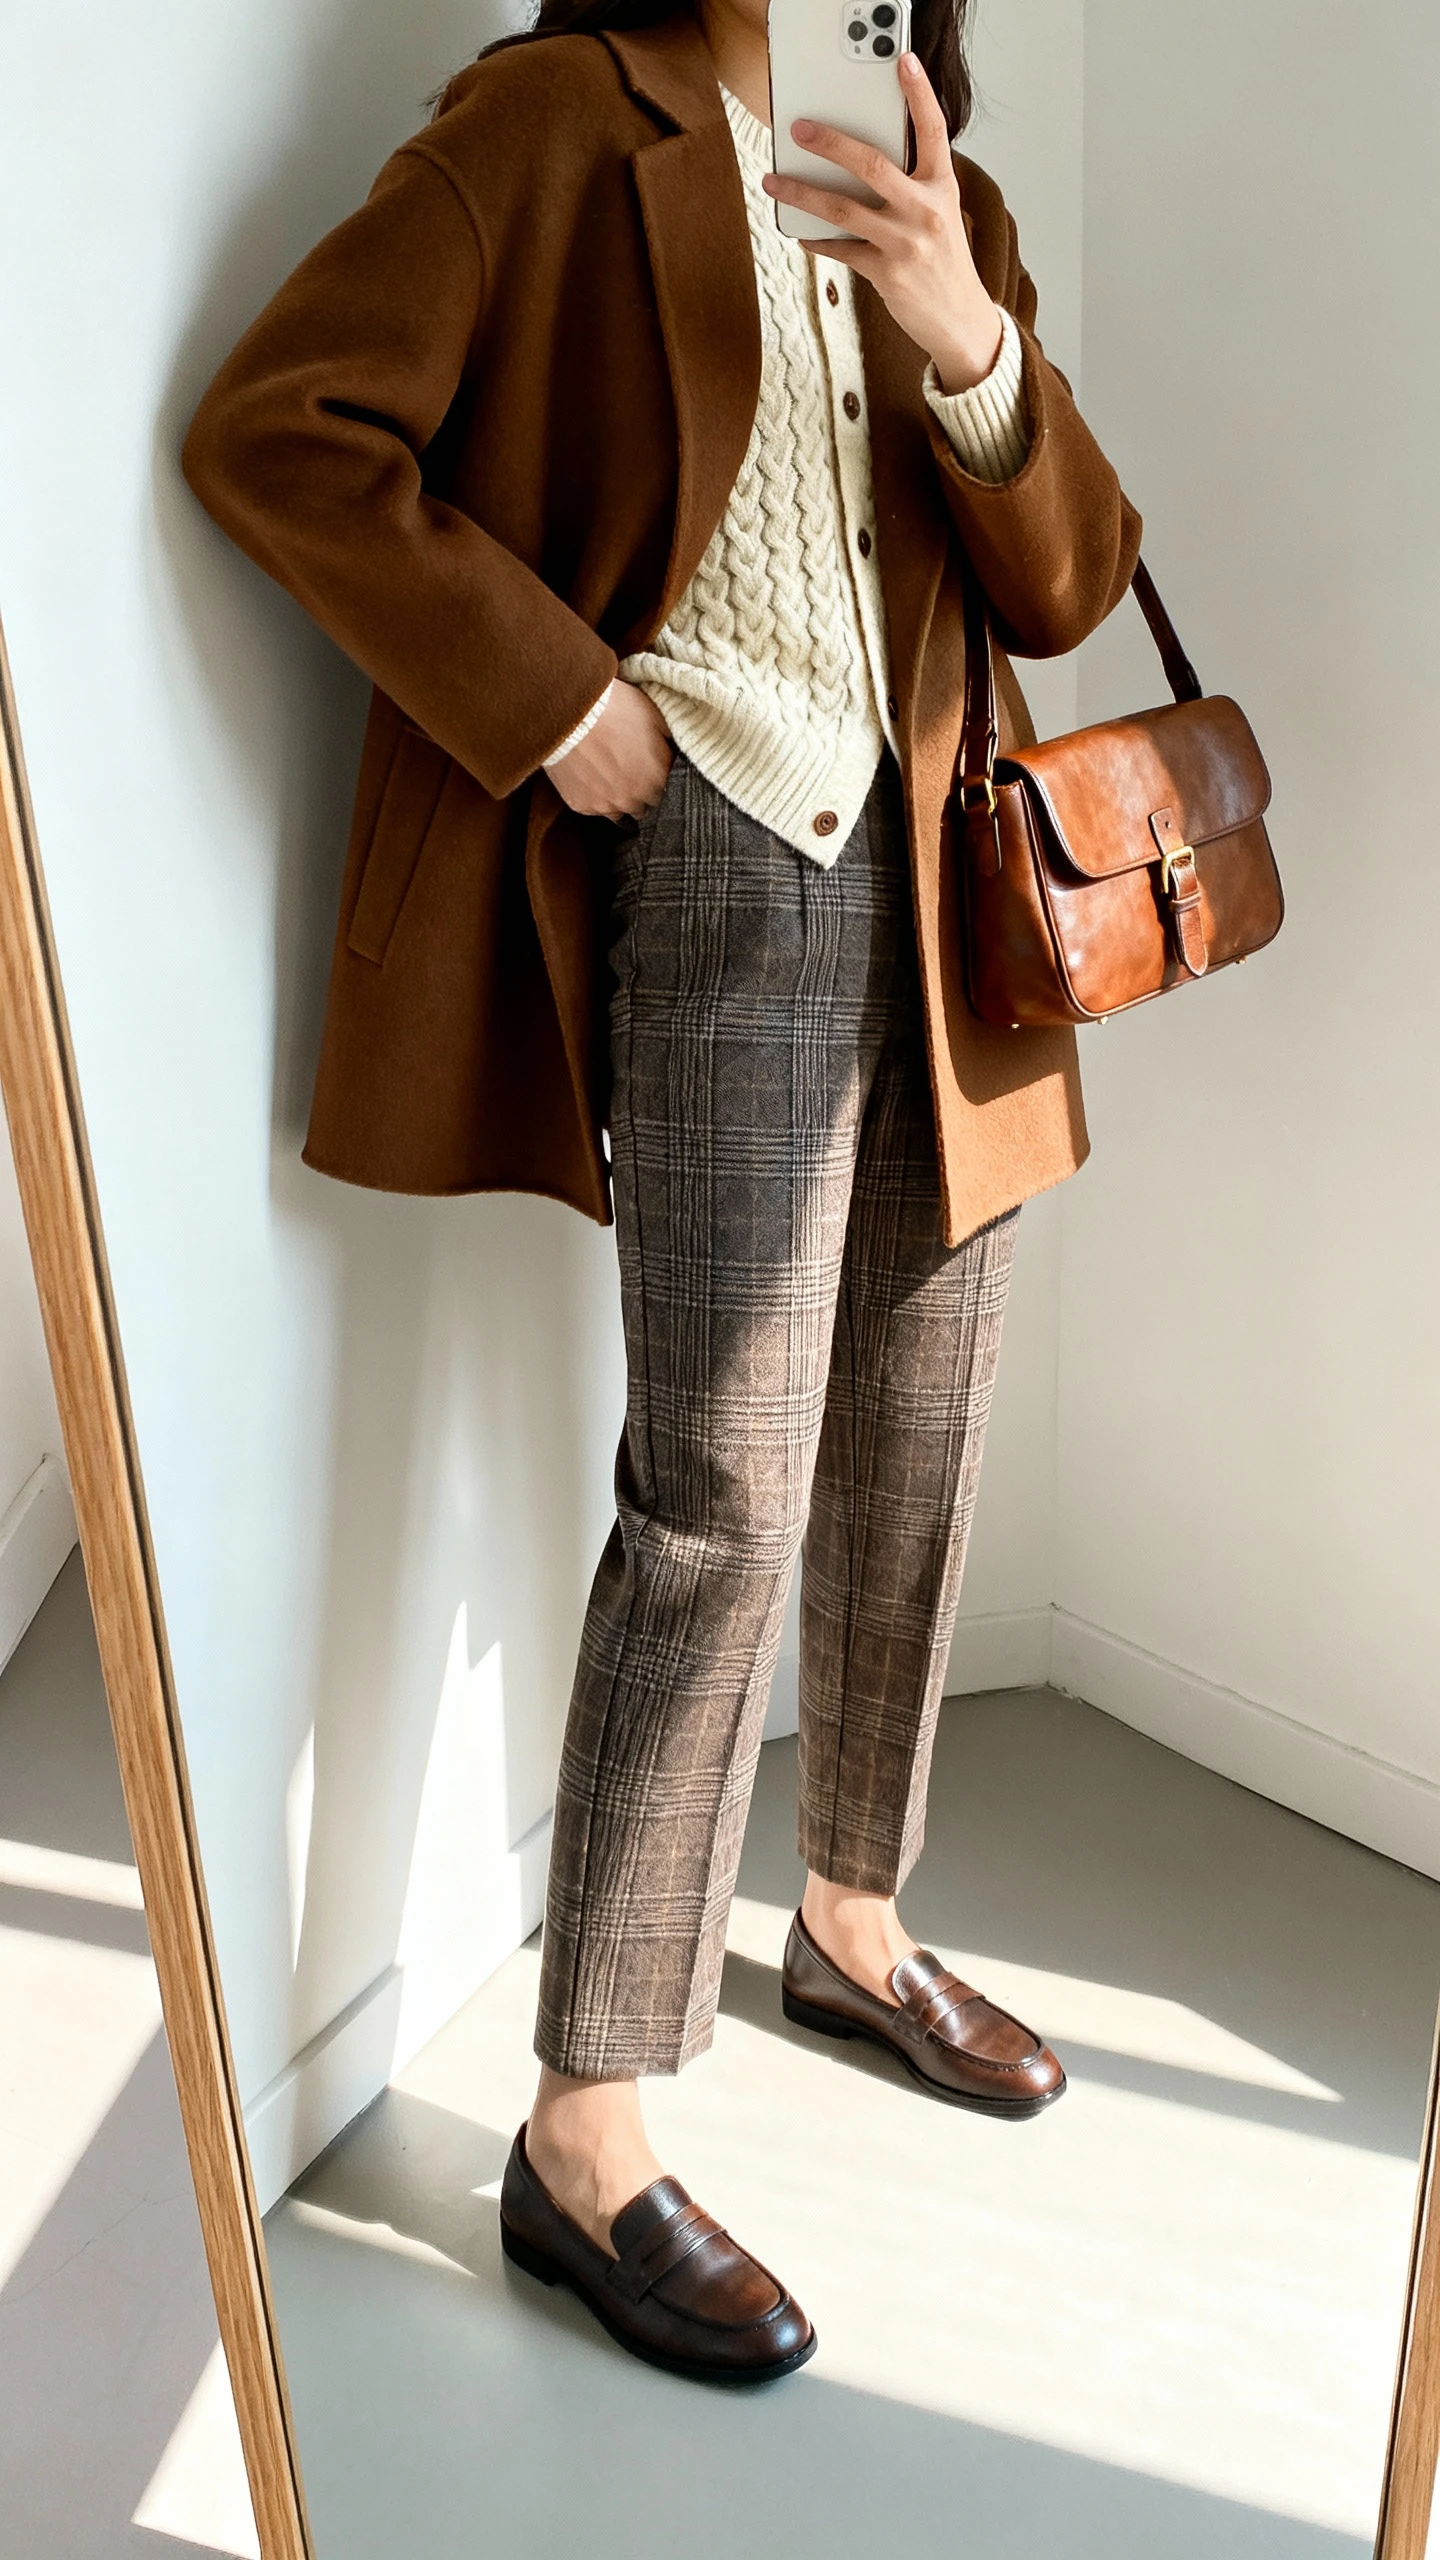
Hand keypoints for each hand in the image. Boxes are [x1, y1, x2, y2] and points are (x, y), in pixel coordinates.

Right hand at [547, 680, 673, 820]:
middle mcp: (635, 800)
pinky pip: (592, 807)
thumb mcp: (655, 716)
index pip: (667, 794)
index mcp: (657, 780)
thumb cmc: (616, 709)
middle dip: (640, 792)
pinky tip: (588, 775)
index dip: (658, 781)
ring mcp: (607, 806)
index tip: (650, 769)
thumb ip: (669, 742)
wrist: (572, 712)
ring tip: (607, 775)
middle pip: (644, 808)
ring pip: (619, 812)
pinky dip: (592, 795)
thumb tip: (674, 752)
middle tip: (627, 769)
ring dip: (617, 798)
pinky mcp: (581, 805)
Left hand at [761, 52, 1002, 395]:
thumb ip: (910, 185)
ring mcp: (905, 244)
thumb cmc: (943, 261)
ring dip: (802, 193)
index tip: (902, 61)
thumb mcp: (939, 213)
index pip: (933, 130)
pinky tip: (798, 230)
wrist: (960, 319)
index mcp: (942, 187)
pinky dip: (816, 239)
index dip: (919, 93)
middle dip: (830, 143)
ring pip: (843, 209)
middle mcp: (925, 211)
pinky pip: (840, 249)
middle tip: (800, 128)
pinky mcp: (886, 273)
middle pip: (872, 165)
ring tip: (774, 180)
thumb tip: (857, 162)